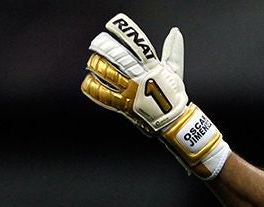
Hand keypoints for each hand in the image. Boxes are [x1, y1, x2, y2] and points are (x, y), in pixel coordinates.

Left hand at [81, 13, 229, 179]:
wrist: (172, 122)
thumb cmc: (173, 95)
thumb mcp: (175, 71)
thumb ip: (173, 50)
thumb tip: (175, 32)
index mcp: (153, 68)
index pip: (139, 46)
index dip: (126, 34)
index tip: (113, 27)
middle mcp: (140, 78)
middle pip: (118, 58)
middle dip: (105, 49)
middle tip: (98, 44)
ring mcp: (131, 92)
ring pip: (109, 74)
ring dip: (98, 66)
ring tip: (92, 61)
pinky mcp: (123, 105)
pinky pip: (104, 95)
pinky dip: (94, 88)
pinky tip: (88, 81)